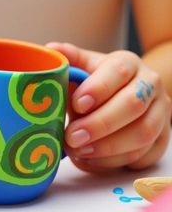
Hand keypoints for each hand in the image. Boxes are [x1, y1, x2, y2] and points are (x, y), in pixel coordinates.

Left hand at [46, 42, 171, 172]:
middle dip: (99, 124)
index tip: (77, 104)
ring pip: (142, 134)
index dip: (98, 89)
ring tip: (78, 151)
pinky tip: (91, 160)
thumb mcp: (84, 67)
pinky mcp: (162, 138)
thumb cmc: (99, 82)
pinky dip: (114, 162)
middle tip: (72, 137)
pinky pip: (143, 155)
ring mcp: (160, 113)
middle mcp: (150, 86)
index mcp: (128, 64)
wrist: (128, 94)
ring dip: (107, 148)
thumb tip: (50, 49)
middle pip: (133, 105)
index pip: (118, 72)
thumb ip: (70, 60)